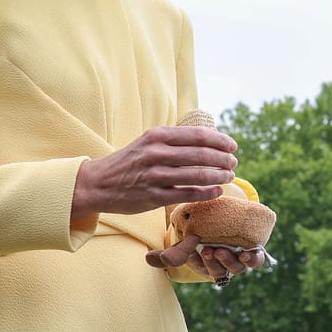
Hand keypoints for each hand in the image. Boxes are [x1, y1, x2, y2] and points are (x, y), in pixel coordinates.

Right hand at [74, 124, 237, 216]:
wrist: (98, 183)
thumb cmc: (130, 161)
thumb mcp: (148, 142)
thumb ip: (174, 140)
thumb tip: (209, 140)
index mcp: (157, 136)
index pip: (198, 135)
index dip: (220, 141)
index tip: (233, 146)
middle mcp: (157, 153)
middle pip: (202, 155)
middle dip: (223, 159)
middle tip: (234, 163)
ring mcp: (155, 176)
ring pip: (197, 175)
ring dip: (219, 176)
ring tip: (229, 176)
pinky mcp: (153, 196)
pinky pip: (188, 194)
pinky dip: (207, 192)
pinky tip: (217, 191)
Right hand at [143, 235, 265, 280]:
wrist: (231, 219)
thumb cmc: (204, 232)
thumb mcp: (186, 238)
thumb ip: (169, 251)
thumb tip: (148, 259)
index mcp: (206, 265)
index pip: (199, 267)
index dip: (196, 262)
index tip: (193, 250)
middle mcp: (223, 266)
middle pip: (217, 272)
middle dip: (211, 263)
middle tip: (207, 250)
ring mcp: (239, 261)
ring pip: (235, 268)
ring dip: (228, 261)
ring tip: (222, 250)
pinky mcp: (254, 254)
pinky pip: (256, 262)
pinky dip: (252, 260)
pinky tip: (247, 254)